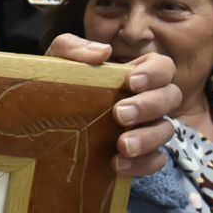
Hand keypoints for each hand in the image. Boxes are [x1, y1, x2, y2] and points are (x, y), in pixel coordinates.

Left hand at [46, 36, 182, 175]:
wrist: (41, 123)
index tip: (131, 82)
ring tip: (122, 144)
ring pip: (166, 130)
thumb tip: (103, 52)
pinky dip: (141, 164)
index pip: (163, 66)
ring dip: (147, 137)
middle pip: (171, 97)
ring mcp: (146, 128)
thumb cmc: (56, 86)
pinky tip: (116, 163)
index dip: (154, 73)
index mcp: (135, 73)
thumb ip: (72, 48)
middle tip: (119, 114)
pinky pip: (155, 161)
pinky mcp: (138, 155)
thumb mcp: (56, 62)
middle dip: (149, 106)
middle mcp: (147, 100)